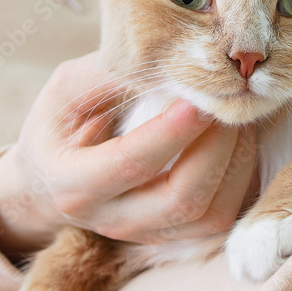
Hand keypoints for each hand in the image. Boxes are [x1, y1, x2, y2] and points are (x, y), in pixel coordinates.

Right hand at [0, 52, 257, 258]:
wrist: (50, 180)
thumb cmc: (61, 125)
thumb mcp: (68, 90)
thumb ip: (111, 73)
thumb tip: (169, 54)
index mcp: (73, 183)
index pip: (130, 163)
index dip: (170, 132)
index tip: (199, 97)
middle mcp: (112, 220)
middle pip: (181, 200)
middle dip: (216, 148)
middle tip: (228, 103)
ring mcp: (146, 234)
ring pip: (209, 216)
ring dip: (236, 164)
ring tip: (237, 118)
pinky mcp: (175, 236)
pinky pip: (222, 218)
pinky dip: (241, 179)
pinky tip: (239, 141)